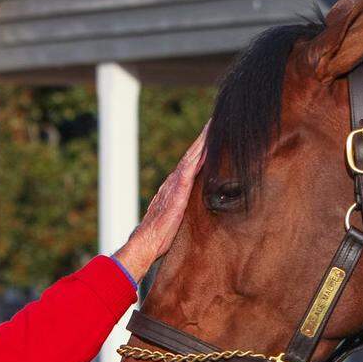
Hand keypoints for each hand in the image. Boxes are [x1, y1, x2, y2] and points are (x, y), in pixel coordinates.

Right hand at [114, 123, 207, 282]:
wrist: (147, 241)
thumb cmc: (162, 234)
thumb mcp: (177, 217)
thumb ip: (184, 207)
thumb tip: (195, 207)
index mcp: (177, 187)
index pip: (192, 163)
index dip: (201, 149)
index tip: (212, 135)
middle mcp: (175, 181)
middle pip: (192, 155)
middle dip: (203, 138)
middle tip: (215, 121)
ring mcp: (176, 184)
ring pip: (191, 157)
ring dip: (202, 142)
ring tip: (213, 126)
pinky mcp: (178, 191)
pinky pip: (189, 169)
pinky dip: (198, 156)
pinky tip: (206, 147)